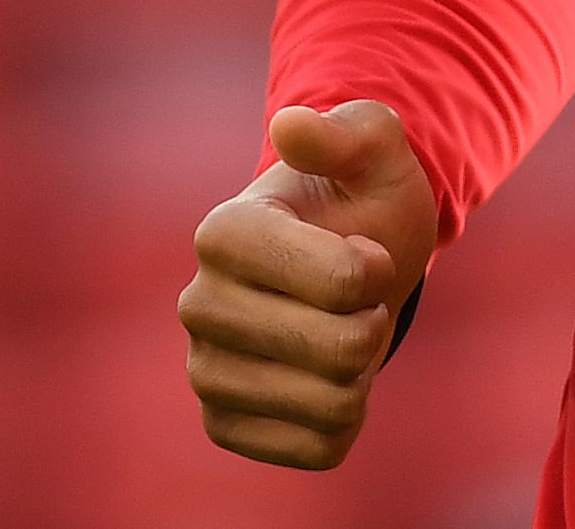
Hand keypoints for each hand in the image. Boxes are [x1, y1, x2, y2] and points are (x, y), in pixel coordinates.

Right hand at [180, 100, 439, 470]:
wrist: (345, 262)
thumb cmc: (359, 201)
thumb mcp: (376, 152)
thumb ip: (351, 133)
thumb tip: (292, 125)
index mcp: (224, 231)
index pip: (342, 282)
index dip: (376, 269)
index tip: (365, 248)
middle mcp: (198, 304)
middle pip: (342, 351)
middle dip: (374, 322)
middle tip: (358, 297)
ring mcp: (205, 371)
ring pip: (333, 406)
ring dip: (362, 373)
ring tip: (338, 332)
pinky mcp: (224, 426)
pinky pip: (319, 449)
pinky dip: (345, 419)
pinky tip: (324, 379)